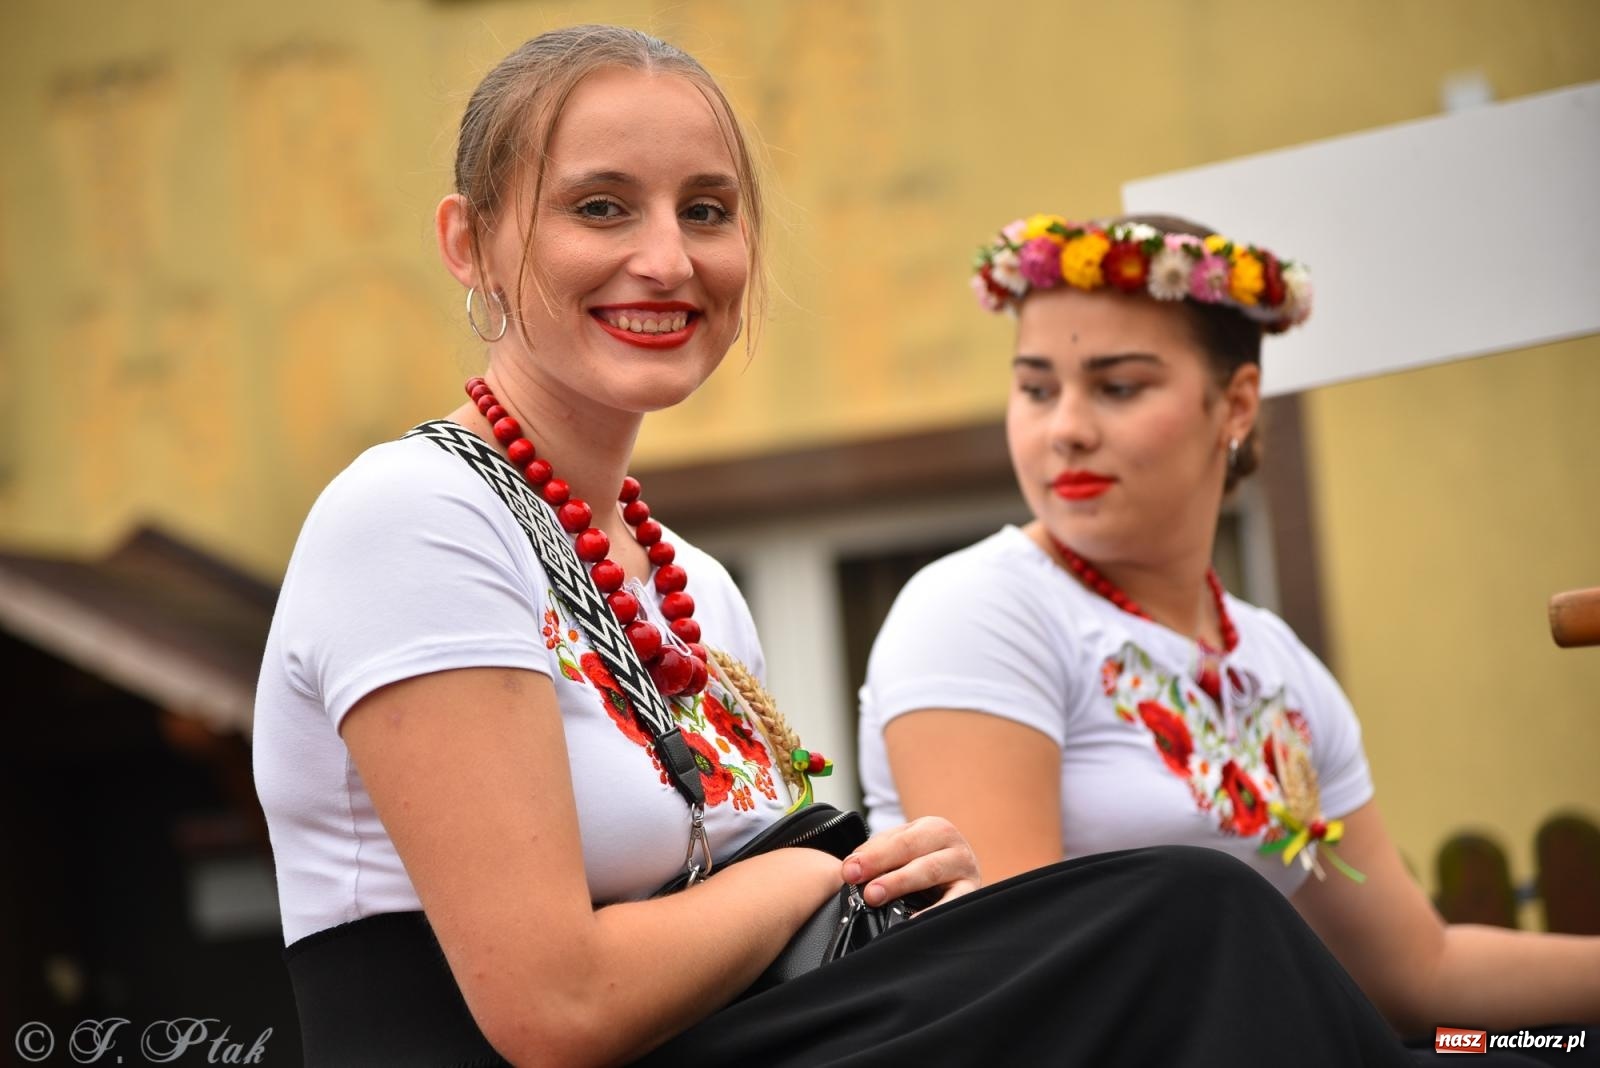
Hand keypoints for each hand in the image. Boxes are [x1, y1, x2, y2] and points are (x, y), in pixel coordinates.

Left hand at [841, 816, 981, 910]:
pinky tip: (914, 920)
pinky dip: (934, 910)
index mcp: (933, 828)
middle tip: (865, 890)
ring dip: (902, 884)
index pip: (899, 841)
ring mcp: (965, 868)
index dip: (872, 856)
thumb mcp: (903, 850)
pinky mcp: (972, 892)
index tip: (849, 872)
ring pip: (931, 872)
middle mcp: (952, 844)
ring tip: (879, 898)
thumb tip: (851, 868)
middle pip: (914, 854)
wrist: (961, 874)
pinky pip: (954, 901)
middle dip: (885, 870)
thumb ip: (876, 853)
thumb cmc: (926, 862)